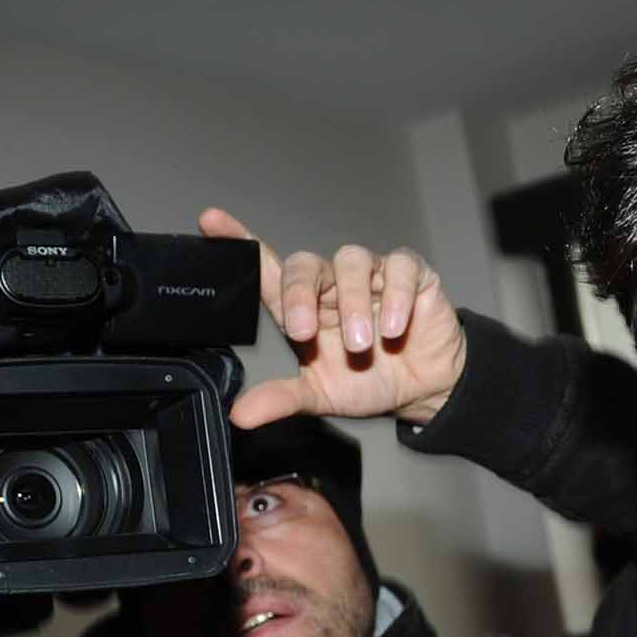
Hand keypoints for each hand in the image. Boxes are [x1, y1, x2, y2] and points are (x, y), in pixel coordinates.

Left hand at [199, 208, 467, 430]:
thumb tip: (242, 415)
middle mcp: (333, 284)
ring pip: (351, 262)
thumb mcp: (322, 396)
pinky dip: (396, 296)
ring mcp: (372, 275)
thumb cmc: (370, 382)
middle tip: (303, 332)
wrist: (425, 390)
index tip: (210, 221)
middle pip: (304, 264)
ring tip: (361, 344)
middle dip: (299, 295)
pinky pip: (401, 267)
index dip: (239, 239)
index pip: (266, 268)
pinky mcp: (412, 276)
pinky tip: (394, 328)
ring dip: (351, 304)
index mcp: (305, 307)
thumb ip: (283, 399)